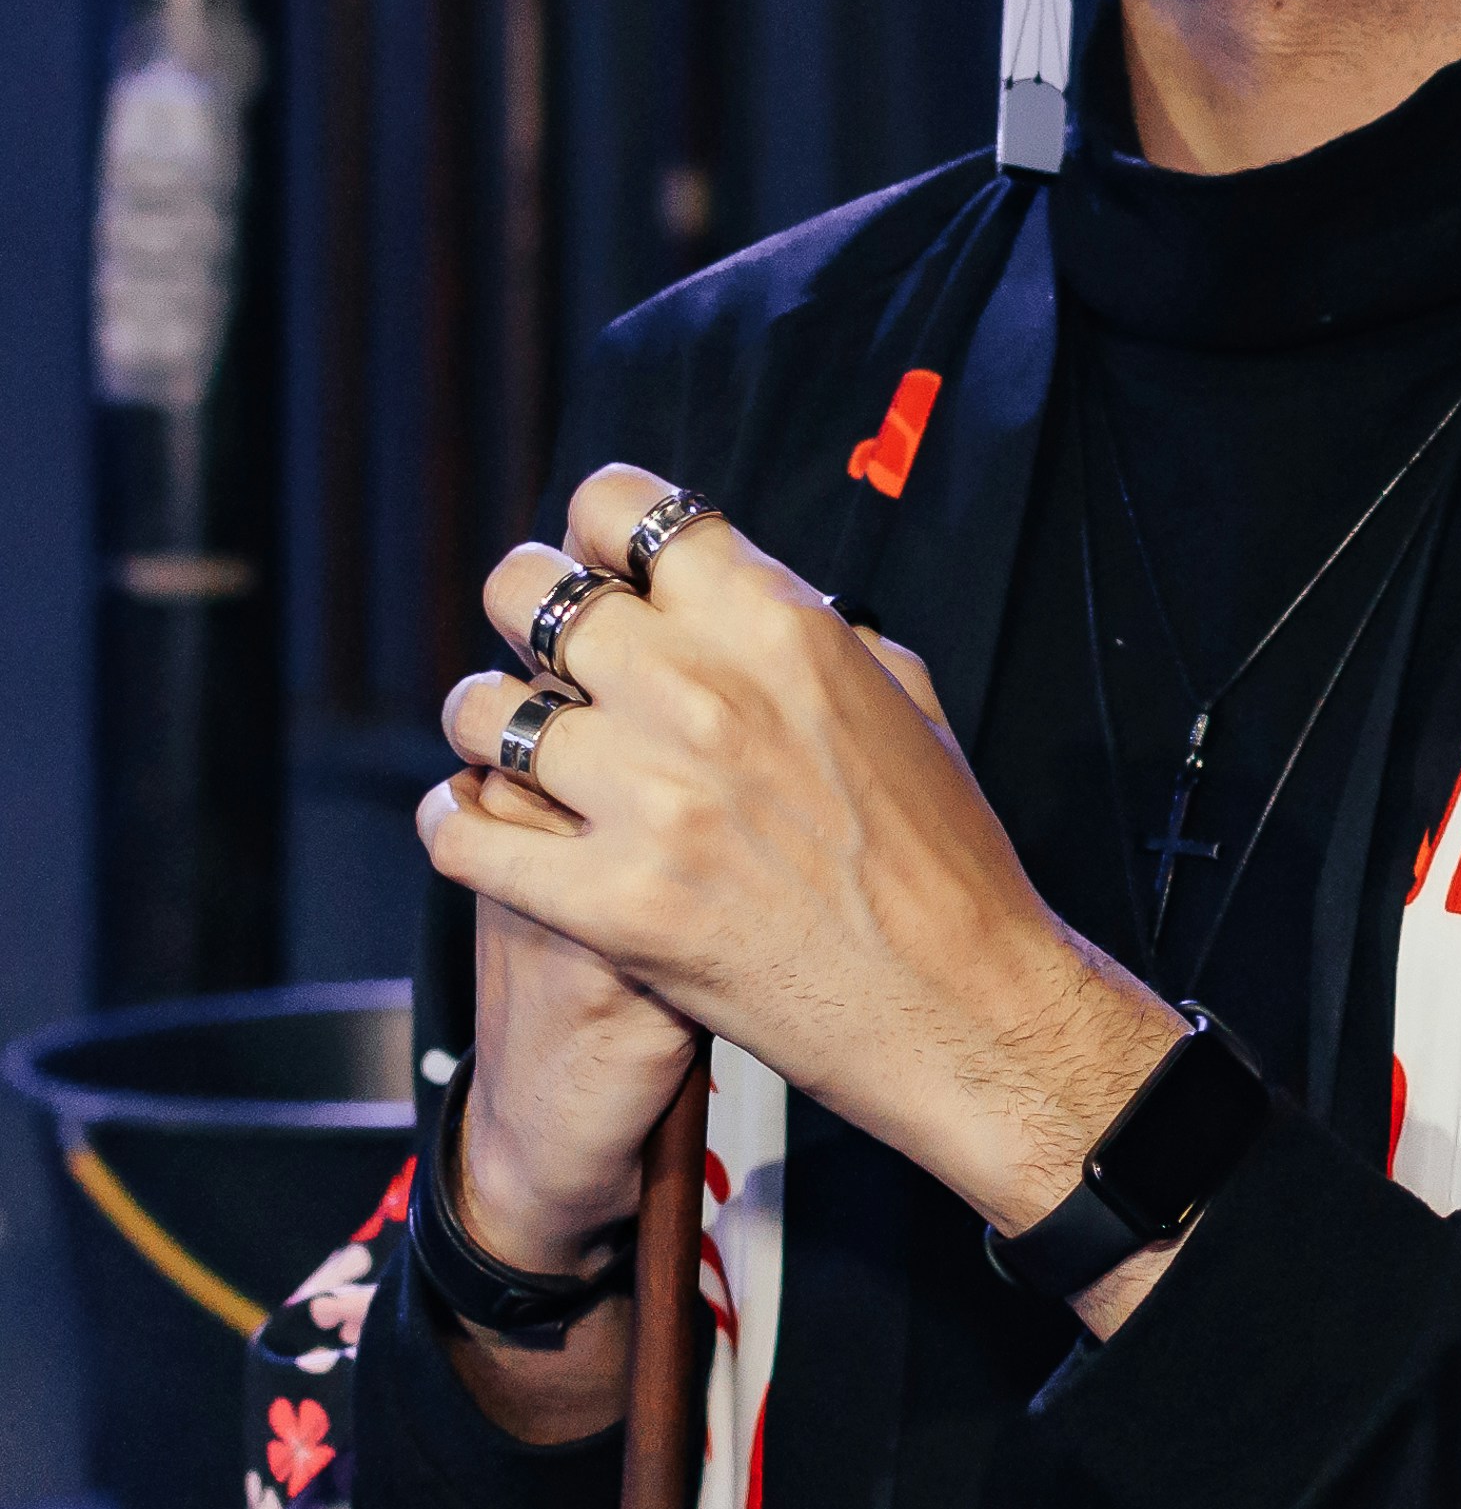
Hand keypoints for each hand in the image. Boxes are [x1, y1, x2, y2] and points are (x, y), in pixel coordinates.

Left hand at [421, 467, 1182, 1263]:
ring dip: (486, 722)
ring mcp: (655, 799)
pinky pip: (468, 834)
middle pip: (534, 594)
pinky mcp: (616, 903)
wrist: (959, 999)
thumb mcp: (904, 699)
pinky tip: (472, 822)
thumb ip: (815, 633)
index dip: (595, 526)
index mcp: (781, 627)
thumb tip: (751, 599)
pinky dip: (454, 825)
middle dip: (525, 612)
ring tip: (506, 742)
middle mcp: (707, 694)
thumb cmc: (942, 856)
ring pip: (484, 710)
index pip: (631, 510)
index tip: (595, 556)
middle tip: (538, 648)